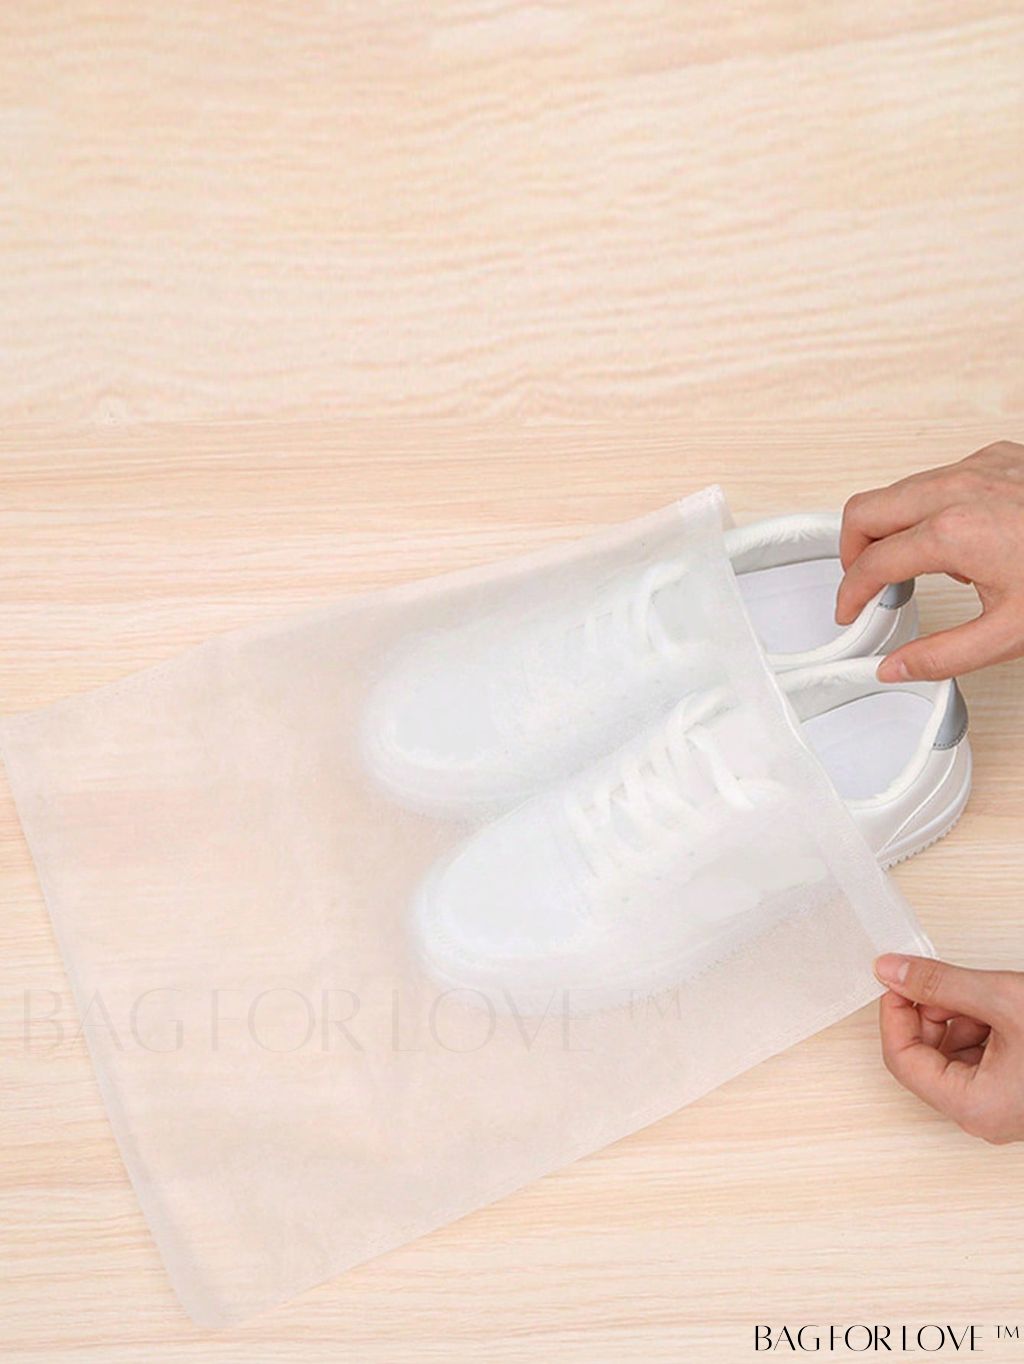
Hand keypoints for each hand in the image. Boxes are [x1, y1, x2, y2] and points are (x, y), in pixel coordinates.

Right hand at [836, 440, 1023, 679]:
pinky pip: (938, 476)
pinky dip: (927, 507)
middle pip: (865, 510)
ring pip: (898, 489)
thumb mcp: (1011, 633)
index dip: (851, 594)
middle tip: (863, 583)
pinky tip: (953, 540)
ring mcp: (979, 465)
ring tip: (907, 567)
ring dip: (889, 528)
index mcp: (953, 533)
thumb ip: (943, 655)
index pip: (872, 563)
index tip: (850, 610)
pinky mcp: (998, 456)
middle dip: (852, 551)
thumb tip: (898, 667)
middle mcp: (959, 488)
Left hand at [875, 953, 1023, 1143]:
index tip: (899, 979)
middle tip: (949, 981)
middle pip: (924, 1056)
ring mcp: (998, 1105)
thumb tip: (892, 971)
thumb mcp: (1002, 998)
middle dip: (932, 1011)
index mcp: (975, 1105)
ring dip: (958, 1016)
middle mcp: (983, 1115)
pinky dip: (979, 1026)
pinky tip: (1002, 1009)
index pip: (902, 1059)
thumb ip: (940, 983)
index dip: (895, 1012)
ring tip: (989, 996)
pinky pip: (976, 1056)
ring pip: (950, 1053)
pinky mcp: (1013, 1092)